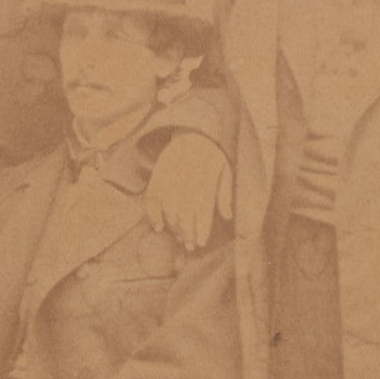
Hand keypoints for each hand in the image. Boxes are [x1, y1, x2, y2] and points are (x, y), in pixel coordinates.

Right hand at [145, 132, 233, 251]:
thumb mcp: (226, 170)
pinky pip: (152, 199)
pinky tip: (159, 227)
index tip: (201, 243)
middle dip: (187, 232)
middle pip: (185, 211)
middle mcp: (187, 176)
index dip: (201, 228)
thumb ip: (225, 194)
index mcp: (206, 175)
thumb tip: (227, 216)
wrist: (192, 132)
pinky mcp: (158, 174)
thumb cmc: (212, 156)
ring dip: (173, 226)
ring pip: (168, 207)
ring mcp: (170, 175)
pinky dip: (153, 215)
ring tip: (180, 238)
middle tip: (190, 246)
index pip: (203, 208)